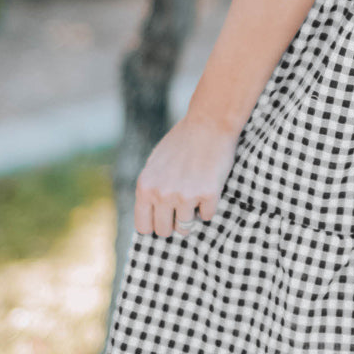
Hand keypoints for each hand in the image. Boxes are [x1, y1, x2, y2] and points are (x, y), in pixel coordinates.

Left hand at [135, 116, 243, 237]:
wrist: (209, 123)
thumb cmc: (182, 141)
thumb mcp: (155, 164)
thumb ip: (151, 189)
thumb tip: (151, 217)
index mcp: (145, 187)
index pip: (143, 226)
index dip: (154, 225)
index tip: (163, 220)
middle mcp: (162, 194)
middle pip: (164, 231)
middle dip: (173, 223)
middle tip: (182, 208)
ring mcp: (185, 196)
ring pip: (185, 227)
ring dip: (191, 216)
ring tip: (196, 195)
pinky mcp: (208, 194)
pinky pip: (207, 216)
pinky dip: (209, 206)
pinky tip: (209, 186)